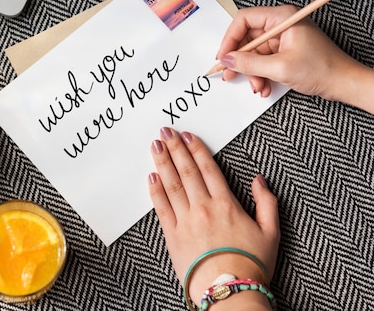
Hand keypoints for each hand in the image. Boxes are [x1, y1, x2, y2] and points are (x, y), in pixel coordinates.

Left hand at [148, 128, 279, 306]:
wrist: (230, 291)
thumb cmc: (251, 265)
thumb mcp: (271, 232)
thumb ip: (267, 202)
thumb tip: (258, 179)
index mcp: (226, 204)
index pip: (208, 169)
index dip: (196, 149)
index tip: (187, 135)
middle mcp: (203, 208)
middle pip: (187, 171)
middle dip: (175, 148)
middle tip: (165, 131)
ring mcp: (185, 220)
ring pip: (171, 185)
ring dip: (162, 163)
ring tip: (155, 146)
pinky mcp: (172, 235)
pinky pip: (161, 207)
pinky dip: (155, 190)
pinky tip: (151, 177)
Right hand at [216, 5, 369, 103]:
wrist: (344, 83)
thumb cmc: (323, 69)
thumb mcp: (279, 67)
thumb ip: (249, 63)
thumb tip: (227, 60)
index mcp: (282, 17)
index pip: (244, 19)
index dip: (230, 38)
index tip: (223, 56)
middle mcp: (281, 24)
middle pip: (247, 38)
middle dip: (241, 60)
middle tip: (230, 74)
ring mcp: (283, 38)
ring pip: (254, 53)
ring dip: (252, 72)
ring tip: (257, 86)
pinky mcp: (284, 50)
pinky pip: (263, 60)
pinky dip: (260, 74)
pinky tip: (264, 86)